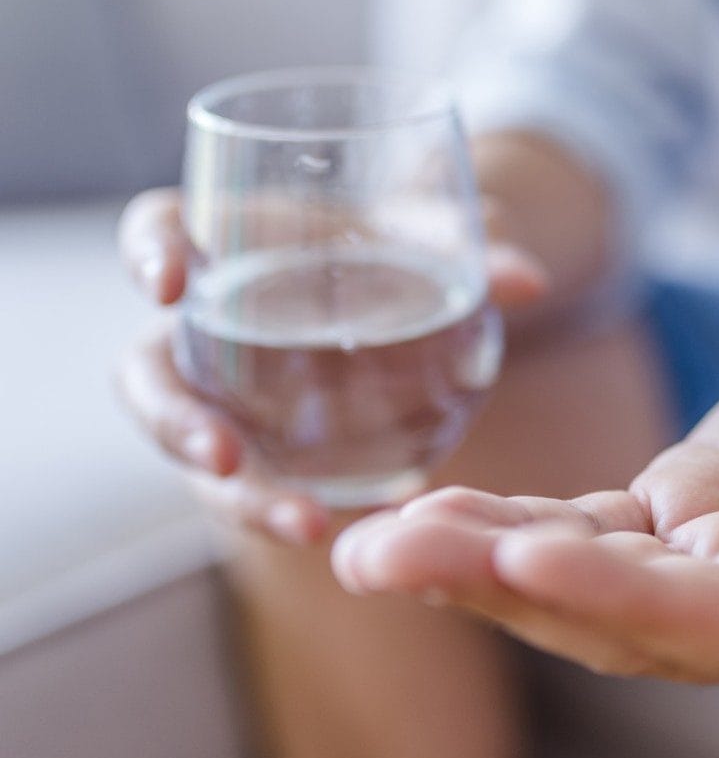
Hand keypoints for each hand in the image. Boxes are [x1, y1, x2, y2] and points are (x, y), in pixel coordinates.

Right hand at [115, 187, 548, 542]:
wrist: (401, 288)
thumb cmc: (396, 244)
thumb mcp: (434, 242)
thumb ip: (472, 250)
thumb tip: (531, 279)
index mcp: (231, 242)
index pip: (159, 228)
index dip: (150, 250)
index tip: (170, 282)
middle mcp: (206, 324)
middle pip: (148, 372)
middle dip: (172, 417)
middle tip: (221, 454)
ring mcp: (223, 391)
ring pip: (192, 448)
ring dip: (236, 492)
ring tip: (304, 525)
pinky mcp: (257, 443)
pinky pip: (252, 481)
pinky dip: (286, 508)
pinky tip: (346, 529)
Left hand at [332, 284, 718, 680]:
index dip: (631, 597)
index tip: (531, 554)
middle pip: (628, 619)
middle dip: (505, 588)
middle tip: (381, 558)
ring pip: (593, 582)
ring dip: (482, 565)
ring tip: (372, 543)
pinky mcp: (692, 513)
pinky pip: (593, 529)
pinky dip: (513, 523)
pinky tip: (435, 515)